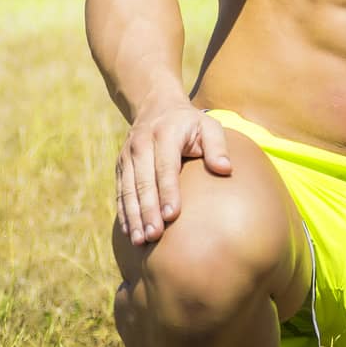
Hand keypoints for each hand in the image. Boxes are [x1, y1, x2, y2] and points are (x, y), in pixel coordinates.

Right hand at [116, 98, 230, 245]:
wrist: (156, 105)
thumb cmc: (190, 123)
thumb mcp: (208, 126)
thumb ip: (218, 146)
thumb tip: (225, 169)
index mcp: (165, 134)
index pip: (166, 167)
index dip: (168, 191)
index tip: (172, 215)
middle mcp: (142, 144)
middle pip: (143, 182)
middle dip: (148, 210)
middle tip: (154, 236)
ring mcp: (127, 155)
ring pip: (128, 189)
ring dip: (133, 216)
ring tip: (139, 240)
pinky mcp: (120, 165)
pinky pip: (120, 191)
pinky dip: (123, 212)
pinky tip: (128, 232)